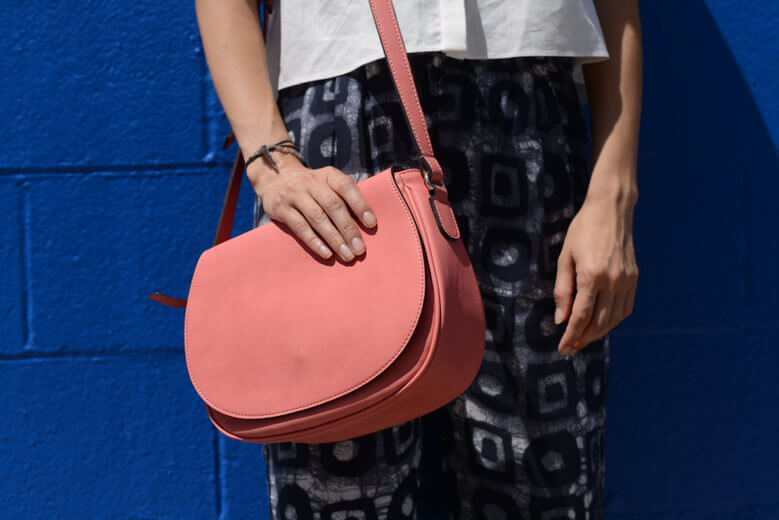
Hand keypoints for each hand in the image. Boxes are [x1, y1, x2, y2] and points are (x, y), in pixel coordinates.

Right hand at [248, 154, 377, 261]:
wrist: (275, 178)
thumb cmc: (312, 188)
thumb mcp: (327, 183)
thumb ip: (343, 198)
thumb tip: (366, 225)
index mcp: (328, 175)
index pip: (346, 187)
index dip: (360, 205)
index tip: (371, 224)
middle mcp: (311, 182)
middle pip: (333, 206)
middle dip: (348, 229)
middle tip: (359, 249)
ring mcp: (294, 194)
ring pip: (317, 218)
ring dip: (334, 239)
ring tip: (347, 255)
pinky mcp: (280, 209)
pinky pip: (300, 227)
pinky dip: (315, 242)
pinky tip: (327, 253)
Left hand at [553, 190, 638, 355]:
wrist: (611, 210)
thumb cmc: (583, 230)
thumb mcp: (565, 258)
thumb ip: (563, 290)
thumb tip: (561, 319)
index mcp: (592, 276)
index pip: (581, 316)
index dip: (571, 335)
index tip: (563, 348)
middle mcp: (612, 281)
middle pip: (599, 322)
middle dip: (584, 338)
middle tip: (571, 348)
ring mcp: (626, 280)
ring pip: (614, 318)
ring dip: (599, 333)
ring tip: (584, 338)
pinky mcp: (634, 277)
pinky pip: (625, 308)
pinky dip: (614, 320)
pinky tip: (602, 324)